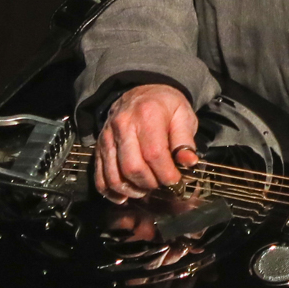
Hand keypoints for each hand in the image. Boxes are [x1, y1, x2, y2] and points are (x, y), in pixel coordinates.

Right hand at [94, 83, 198, 200]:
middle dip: (149, 183)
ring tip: (145, 191)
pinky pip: (99, 174)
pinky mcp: (99, 147)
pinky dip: (109, 190)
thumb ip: (185, 140)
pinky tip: (123, 196)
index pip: (154, 153)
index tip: (175, 181)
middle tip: (161, 185)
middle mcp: (123, 126)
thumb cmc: (165, 105)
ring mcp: (108, 137)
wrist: (140, 91)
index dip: (166, 173)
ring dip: (131, 190)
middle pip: (132, 167)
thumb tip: (189, 163)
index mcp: (148, 115)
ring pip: (114, 174)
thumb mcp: (183, 115)